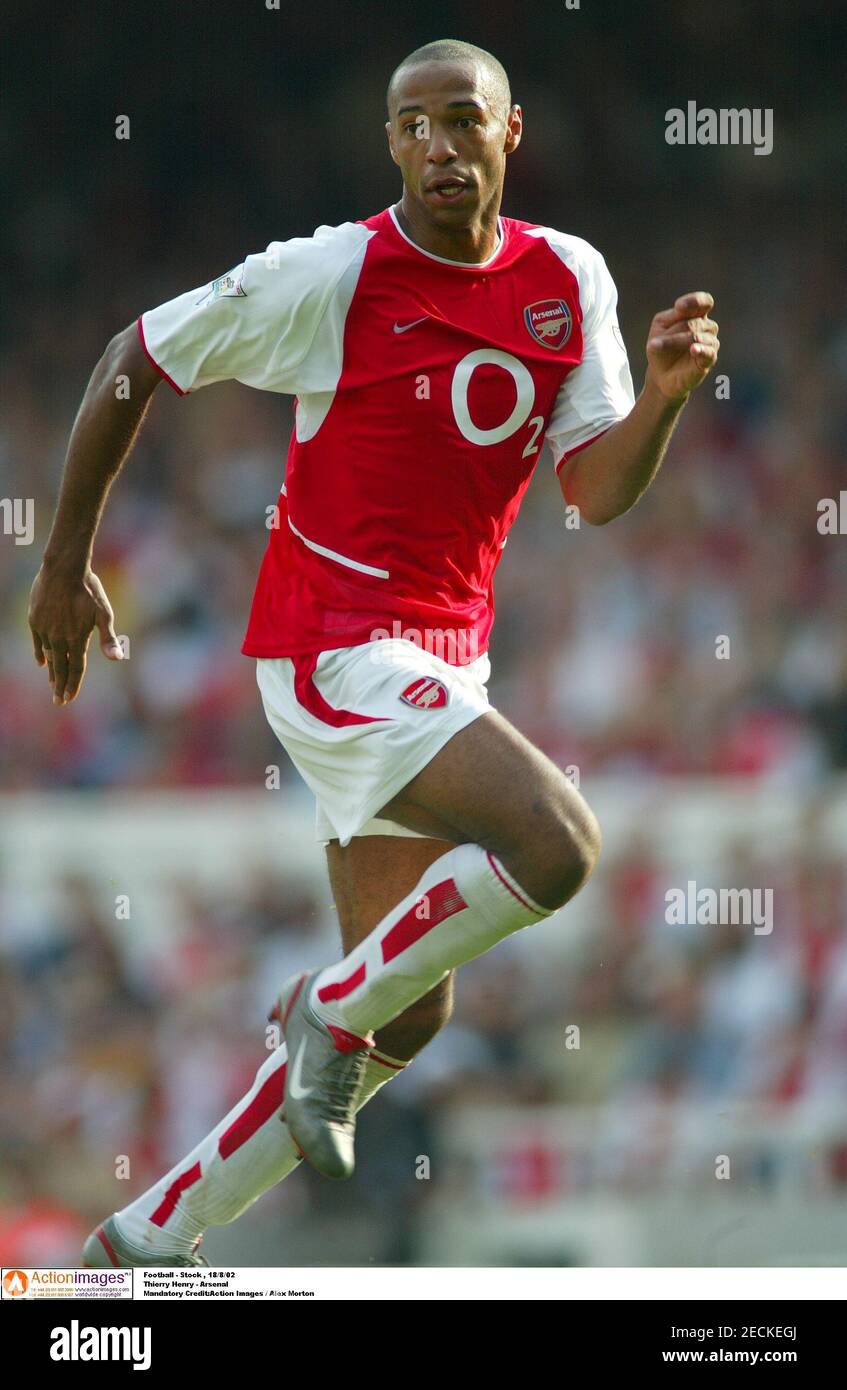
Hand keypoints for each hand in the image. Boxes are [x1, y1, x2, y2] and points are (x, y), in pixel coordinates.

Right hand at [28, 561, 123, 704]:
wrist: (63, 567)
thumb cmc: (88, 589)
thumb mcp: (104, 613)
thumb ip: (108, 638)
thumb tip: (118, 659)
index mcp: (77, 638)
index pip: (76, 668)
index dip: (73, 684)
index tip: (69, 699)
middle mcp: (59, 637)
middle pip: (61, 667)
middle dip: (60, 686)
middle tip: (59, 701)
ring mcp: (45, 629)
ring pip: (49, 656)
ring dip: (52, 671)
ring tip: (52, 684)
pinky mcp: (35, 619)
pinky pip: (37, 642)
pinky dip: (40, 654)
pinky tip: (41, 662)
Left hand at [646, 292, 719, 400]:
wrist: (660, 375)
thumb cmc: (662, 348)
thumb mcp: (661, 328)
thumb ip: (672, 319)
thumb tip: (681, 313)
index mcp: (696, 314)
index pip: (704, 301)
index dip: (695, 301)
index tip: (679, 307)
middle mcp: (707, 327)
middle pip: (693, 322)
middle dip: (673, 331)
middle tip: (653, 343)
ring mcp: (710, 343)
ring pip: (697, 336)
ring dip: (676, 341)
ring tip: (657, 347)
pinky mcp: (709, 360)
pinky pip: (708, 352)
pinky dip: (701, 349)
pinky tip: (693, 350)